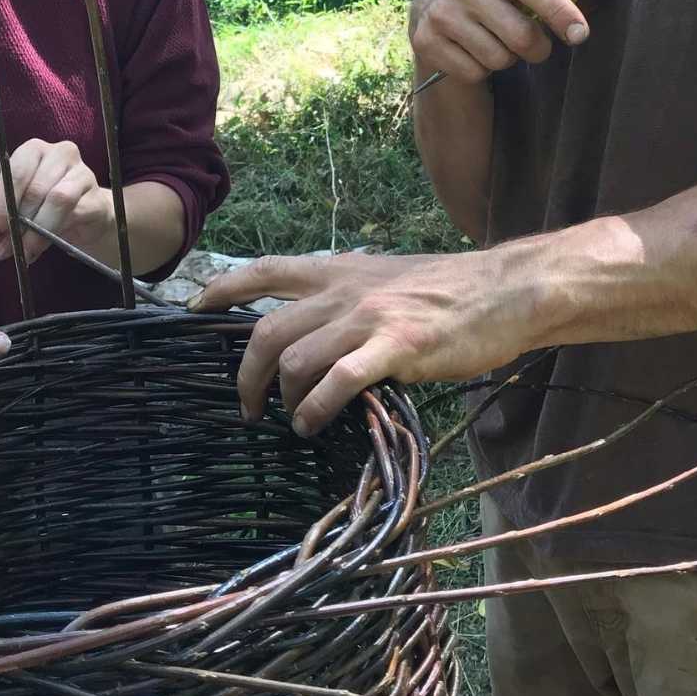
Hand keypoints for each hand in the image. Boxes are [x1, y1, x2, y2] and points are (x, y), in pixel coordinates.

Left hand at [0, 138, 110, 264]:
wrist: (88, 217)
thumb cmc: (44, 207)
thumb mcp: (10, 209)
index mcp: (34, 151)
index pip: (14, 173)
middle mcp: (60, 153)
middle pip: (34, 187)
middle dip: (14, 223)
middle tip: (0, 250)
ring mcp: (83, 173)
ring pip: (56, 199)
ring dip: (34, 231)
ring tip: (20, 253)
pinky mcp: (98, 197)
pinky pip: (74, 214)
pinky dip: (52, 235)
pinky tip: (37, 252)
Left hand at [189, 249, 532, 435]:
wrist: (503, 288)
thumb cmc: (450, 288)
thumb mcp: (386, 276)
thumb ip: (348, 295)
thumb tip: (317, 329)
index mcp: (339, 269)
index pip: (265, 270)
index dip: (222, 289)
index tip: (193, 308)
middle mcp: (344, 290)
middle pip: (268, 331)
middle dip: (245, 374)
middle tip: (246, 406)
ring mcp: (368, 318)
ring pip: (296, 360)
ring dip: (282, 399)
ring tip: (291, 422)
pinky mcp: (397, 347)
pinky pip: (338, 381)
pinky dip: (315, 409)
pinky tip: (312, 425)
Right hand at [409, 0, 588, 84]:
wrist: (430, 3)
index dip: (562, 14)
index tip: (580, 35)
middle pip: (522, 36)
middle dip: (537, 49)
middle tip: (533, 47)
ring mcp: (441, 14)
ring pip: (499, 59)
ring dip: (506, 59)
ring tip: (495, 43)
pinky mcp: (426, 41)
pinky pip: (474, 72)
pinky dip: (480, 70)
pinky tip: (472, 52)